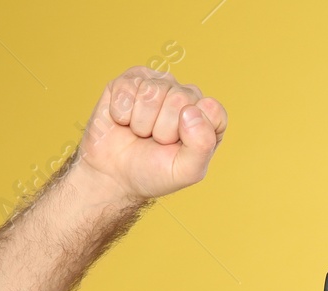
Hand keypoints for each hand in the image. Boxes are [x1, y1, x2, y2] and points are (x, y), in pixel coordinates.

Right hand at [73, 66, 227, 201]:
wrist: (114, 174)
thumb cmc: (153, 172)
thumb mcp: (186, 171)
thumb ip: (202, 145)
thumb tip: (191, 111)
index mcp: (207, 117)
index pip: (212, 110)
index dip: (192, 133)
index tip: (178, 147)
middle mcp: (186, 96)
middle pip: (180, 99)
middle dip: (163, 129)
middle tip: (156, 141)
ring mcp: (158, 84)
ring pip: (152, 92)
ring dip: (141, 123)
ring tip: (140, 132)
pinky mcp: (130, 79)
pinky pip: (127, 88)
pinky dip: (121, 113)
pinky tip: (123, 121)